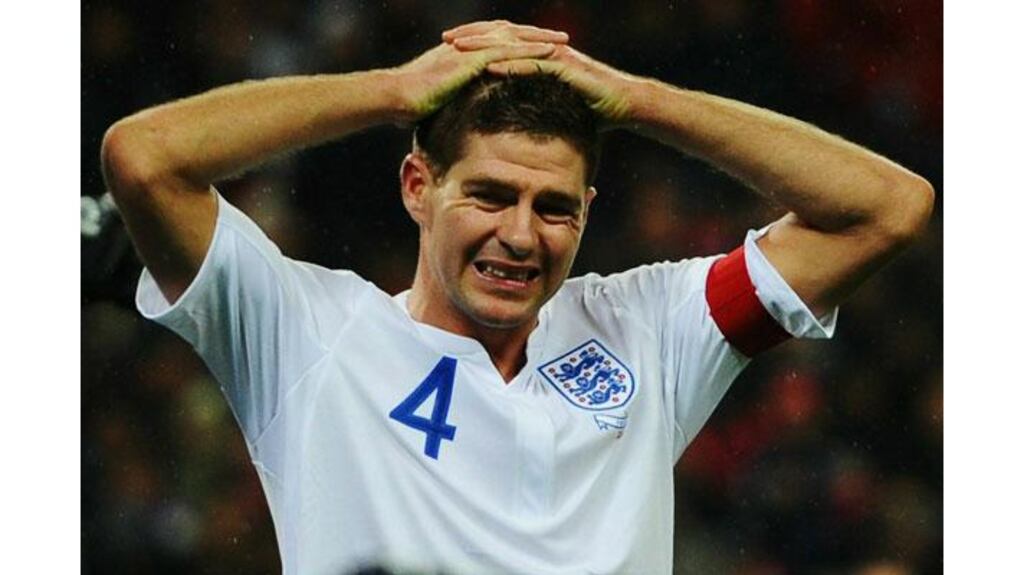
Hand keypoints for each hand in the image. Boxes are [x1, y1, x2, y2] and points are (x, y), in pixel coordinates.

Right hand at [392, 21, 568, 122]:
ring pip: (513, 38)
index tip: (539, 48)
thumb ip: (451, 102)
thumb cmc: (409, 104)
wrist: (395, 96)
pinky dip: (529, 51)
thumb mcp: (437, 100)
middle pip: (509, 34)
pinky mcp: (471, 60)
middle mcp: (468, 46)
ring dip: (539, 39)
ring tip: (564, 42)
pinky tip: (549, 54)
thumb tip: (455, 120)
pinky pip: (507, 52)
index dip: (519, 43)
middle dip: (535, 35)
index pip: (496, 42)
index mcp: (462, 53)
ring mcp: (470, 50)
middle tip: (561, 38)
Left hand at [444, 21, 638, 128]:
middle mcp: (544, 48)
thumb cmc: (592, 107)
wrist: (624, 103)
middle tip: (445, 40)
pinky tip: (490, 68)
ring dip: (484, 47)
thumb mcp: (556, 102)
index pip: (501, 41)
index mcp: (539, 52)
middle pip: (502, 36)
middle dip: (473, 37)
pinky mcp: (566, 67)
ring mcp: (555, 54)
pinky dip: (510, 65)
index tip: (449, 47)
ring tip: (459, 50)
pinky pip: (533, 63)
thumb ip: (534, 99)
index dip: (476, 41)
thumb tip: (514, 114)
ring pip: (513, 46)